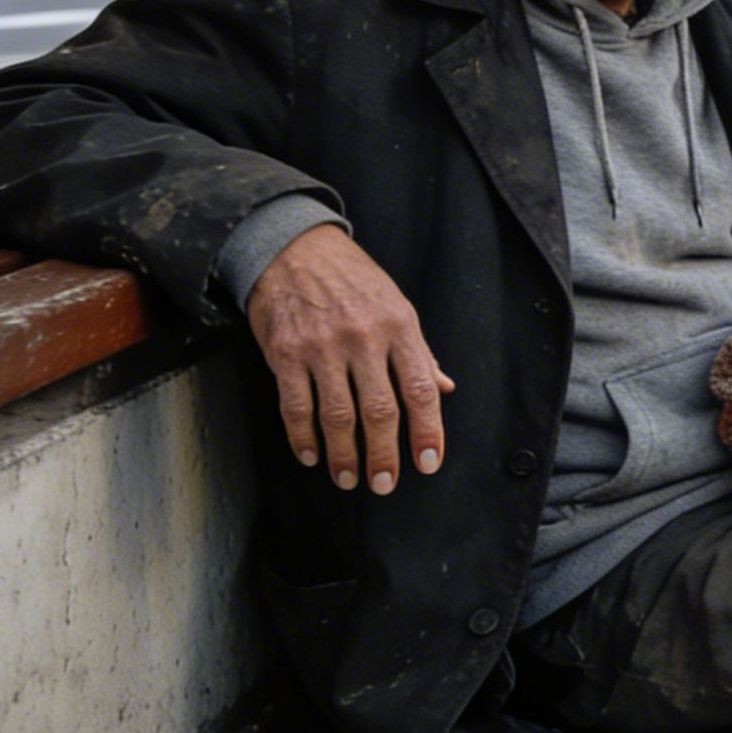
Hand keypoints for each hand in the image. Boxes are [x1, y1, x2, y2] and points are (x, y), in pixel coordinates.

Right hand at [247, 224, 455, 492]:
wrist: (293, 248)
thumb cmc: (352, 280)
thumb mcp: (396, 305)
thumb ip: (418, 351)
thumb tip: (444, 388)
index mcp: (399, 326)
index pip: (420, 388)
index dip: (428, 431)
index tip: (428, 463)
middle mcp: (363, 338)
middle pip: (380, 411)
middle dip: (384, 455)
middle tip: (384, 484)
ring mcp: (322, 347)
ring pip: (337, 416)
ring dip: (343, 455)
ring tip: (348, 479)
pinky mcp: (286, 353)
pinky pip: (295, 406)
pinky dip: (302, 437)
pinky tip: (310, 455)